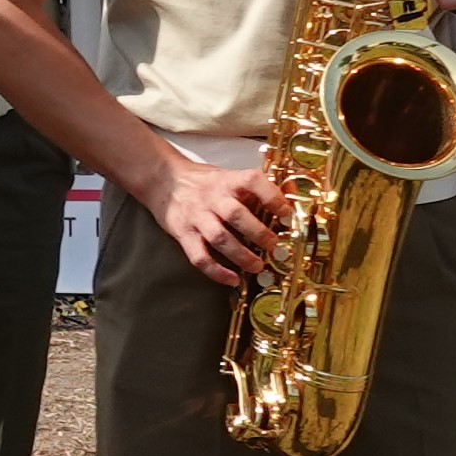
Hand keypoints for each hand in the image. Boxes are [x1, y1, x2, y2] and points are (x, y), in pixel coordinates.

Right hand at [142, 148, 284, 286]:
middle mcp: (212, 197)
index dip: (271, 197)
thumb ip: (257, 188)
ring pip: (219, 238)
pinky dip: (216, 271)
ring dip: (241, 255)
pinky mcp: (183, 234)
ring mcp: (196, 216)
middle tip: (273, 245)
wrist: (163, 180)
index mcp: (228, 180)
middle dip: (258, 233)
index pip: (252, 182)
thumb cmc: (203, 182)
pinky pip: (199, 256)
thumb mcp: (229, 176)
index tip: (285, 213)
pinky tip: (231, 278)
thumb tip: (292, 192)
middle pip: (236, 215)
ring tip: (256, 266)